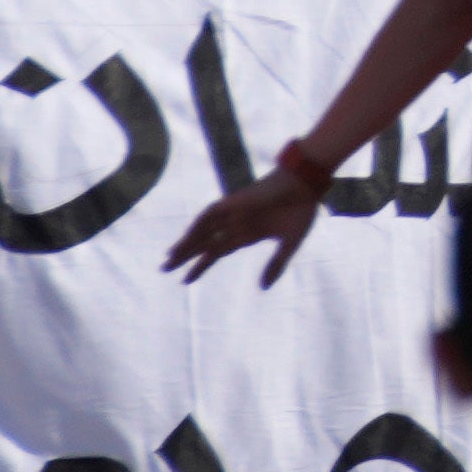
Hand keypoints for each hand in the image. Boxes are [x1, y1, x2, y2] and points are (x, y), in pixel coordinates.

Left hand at [163, 154, 341, 284]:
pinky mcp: (234, 202)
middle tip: (164, 269)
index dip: (201, 265)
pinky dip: (198, 224)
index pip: (217, 252)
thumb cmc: (302, 210)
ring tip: (170, 258)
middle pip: (204, 242)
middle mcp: (236, 224)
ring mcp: (234, 213)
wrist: (307, 182)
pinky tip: (187, 235)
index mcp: (248, 234)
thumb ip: (276, 264)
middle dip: (185, 256)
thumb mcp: (290, 243)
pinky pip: (211, 214)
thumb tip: (263, 288)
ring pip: (203, 230)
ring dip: (187, 242)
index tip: (185, 280)